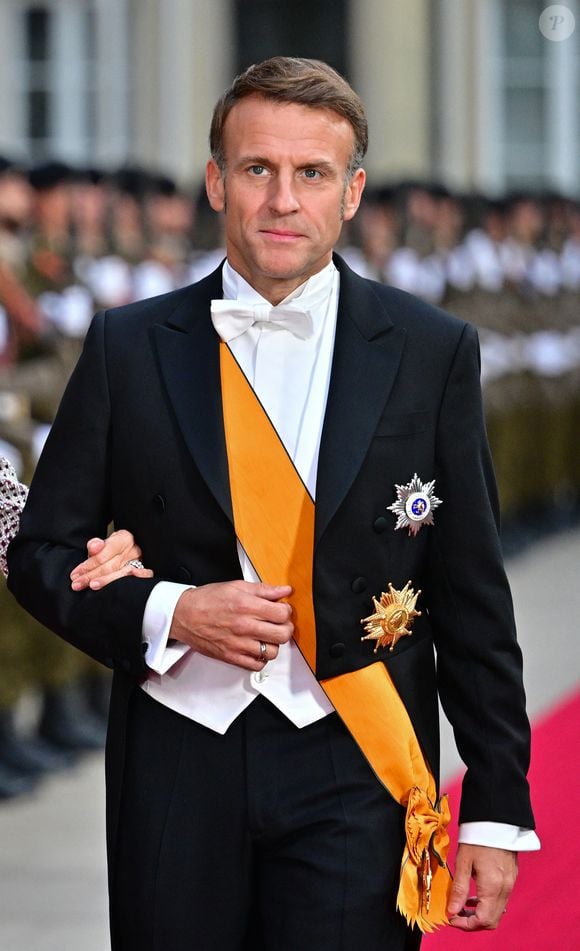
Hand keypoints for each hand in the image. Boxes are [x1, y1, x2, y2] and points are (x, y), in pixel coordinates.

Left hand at [70, 530, 153, 589]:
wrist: (132, 551)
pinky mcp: (147, 571)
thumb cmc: (116, 549)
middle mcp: (134, 549)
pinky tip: (125, 584)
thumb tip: (93, 547)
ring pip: (123, 573)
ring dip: (106, 581)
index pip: (103, 554)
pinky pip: (145, 575)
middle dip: (92, 575)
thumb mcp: (105, 543)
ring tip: (91, 586)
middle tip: (77, 584)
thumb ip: (96, 545)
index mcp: (124, 538)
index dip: (88, 565)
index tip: (76, 574)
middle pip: (111, 565)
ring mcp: (142, 561)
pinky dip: (138, 578)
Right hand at [169, 580, 293, 670]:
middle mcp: (244, 626)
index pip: (283, 614)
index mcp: (246, 606)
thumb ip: (263, 590)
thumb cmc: (207, 600)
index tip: (281, 611)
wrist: (183, 615)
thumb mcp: (236, 586)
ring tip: (266, 637)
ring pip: (272, 652)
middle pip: (282, 634)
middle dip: (285, 628)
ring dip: (273, 645)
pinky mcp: (231, 657)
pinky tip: (256, 648)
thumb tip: (284, 591)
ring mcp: (238, 644)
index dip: (286, 612)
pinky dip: (260, 659)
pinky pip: (256, 665)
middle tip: (279, 624)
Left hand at [447, 844, 516, 930]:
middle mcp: (505, 889)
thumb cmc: (477, 837)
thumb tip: (452, 912)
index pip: (482, 921)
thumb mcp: (463, 862)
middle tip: (455, 915)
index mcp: (492, 887)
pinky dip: (488, 905)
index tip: (451, 919)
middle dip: (472, 923)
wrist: (496, 819)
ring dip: (480, 915)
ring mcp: (510, 884)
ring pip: (497, 912)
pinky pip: (501, 901)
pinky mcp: (511, 878)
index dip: (465, 925)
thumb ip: (459, 889)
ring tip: (462, 905)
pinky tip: (475, 895)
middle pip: (492, 921)